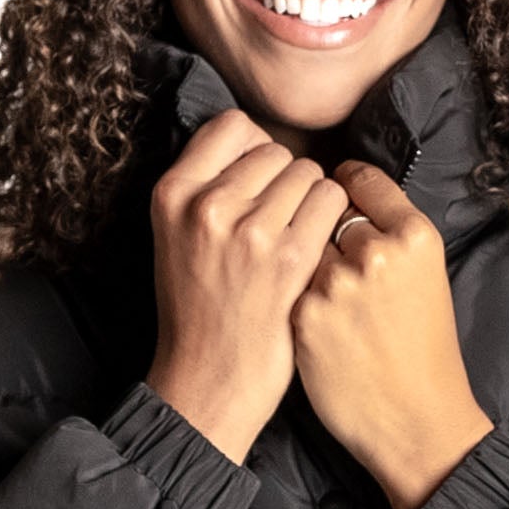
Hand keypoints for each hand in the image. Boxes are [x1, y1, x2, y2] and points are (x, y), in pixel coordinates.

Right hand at [144, 111, 349, 464]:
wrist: (208, 381)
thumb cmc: (199, 312)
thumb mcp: (175, 239)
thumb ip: (203, 190)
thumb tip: (253, 146)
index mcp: (173, 194)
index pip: (231, 126)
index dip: (256, 148)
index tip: (261, 180)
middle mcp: (208, 206)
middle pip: (276, 150)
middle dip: (288, 181)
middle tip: (282, 223)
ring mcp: (249, 230)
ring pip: (309, 174)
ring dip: (315, 202)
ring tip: (298, 240)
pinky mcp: (289, 257)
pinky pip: (332, 203)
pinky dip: (335, 222)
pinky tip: (319, 251)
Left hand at [291, 160, 494, 508]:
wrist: (414, 420)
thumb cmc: (423, 352)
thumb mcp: (426, 279)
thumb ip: (390, 235)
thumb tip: (341, 198)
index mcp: (416, 236)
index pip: (362, 180)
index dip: (341, 185)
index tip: (332, 191)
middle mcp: (377, 252)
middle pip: (326, 211)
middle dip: (322, 228)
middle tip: (336, 262)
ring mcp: (336, 283)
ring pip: (300, 246)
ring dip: (302, 262)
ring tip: (331, 301)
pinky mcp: (305, 315)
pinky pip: (286, 284)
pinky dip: (291, 296)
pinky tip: (315, 322)